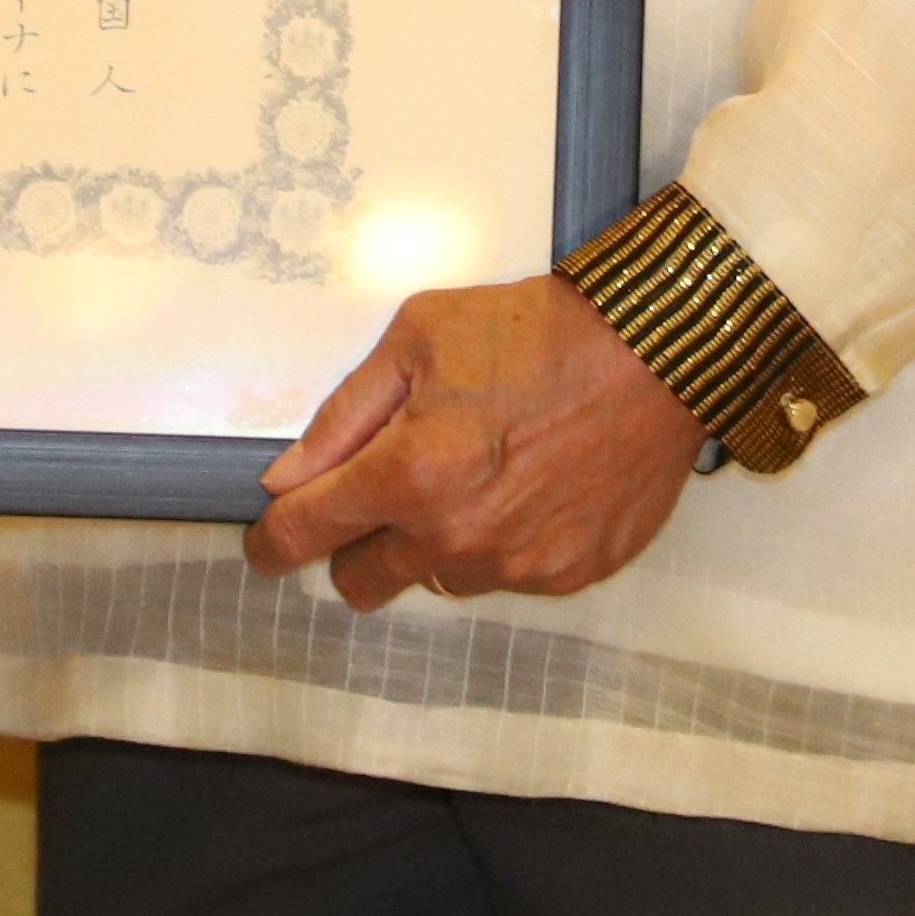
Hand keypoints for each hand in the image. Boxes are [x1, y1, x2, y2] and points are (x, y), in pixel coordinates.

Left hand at [245, 275, 700, 609]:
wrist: (650, 355)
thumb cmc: (533, 333)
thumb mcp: (415, 339)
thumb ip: (344, 417)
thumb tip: (290, 475)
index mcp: (408, 477)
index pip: (309, 534)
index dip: (273, 544)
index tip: (264, 547)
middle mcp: (456, 538)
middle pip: (365, 582)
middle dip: (354, 545)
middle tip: (378, 493)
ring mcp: (517, 566)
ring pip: (437, 578)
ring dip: (433, 541)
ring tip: (471, 470)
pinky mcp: (568, 575)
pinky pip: (504, 575)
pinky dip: (499, 541)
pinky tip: (523, 485)